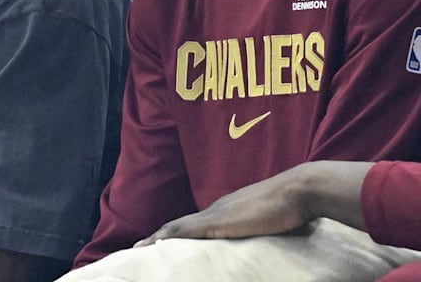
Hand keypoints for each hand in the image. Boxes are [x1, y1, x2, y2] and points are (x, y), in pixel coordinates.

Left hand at [135, 163, 316, 245]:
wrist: (300, 190)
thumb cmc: (295, 205)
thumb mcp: (275, 220)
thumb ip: (266, 228)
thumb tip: (273, 238)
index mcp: (227, 210)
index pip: (195, 224)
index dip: (177, 233)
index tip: (162, 243)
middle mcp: (216, 209)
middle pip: (180, 225)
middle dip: (160, 236)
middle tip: (140, 248)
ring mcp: (215, 214)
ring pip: (176, 227)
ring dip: (157, 238)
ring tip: (138, 249)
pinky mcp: (218, 221)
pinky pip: (185, 231)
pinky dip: (167, 237)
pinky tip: (153, 245)